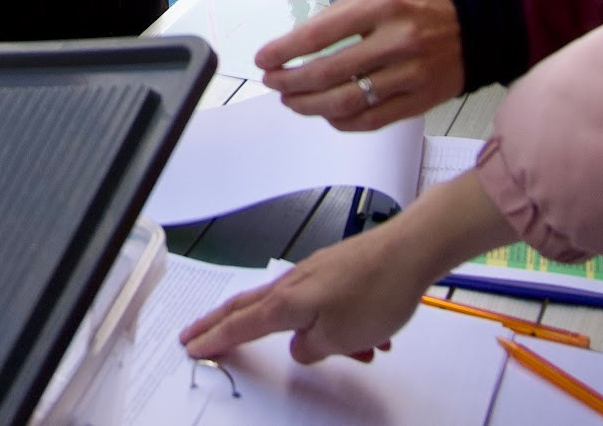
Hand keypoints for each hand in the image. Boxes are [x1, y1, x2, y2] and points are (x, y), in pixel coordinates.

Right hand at [181, 172, 514, 364]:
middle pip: (247, 307)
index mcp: (287, 303)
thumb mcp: (339, 338)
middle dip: (220, 324)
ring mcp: (313, 274)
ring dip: (306, 336)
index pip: (240, 325)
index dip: (215, 339)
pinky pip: (321, 304)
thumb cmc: (376, 290)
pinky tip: (371, 336)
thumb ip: (310, 349)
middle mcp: (293, 284)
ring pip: (292, 310)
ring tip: (352, 350)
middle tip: (196, 333)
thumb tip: (301, 347)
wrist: (409, 251)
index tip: (193, 346)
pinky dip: (335, 324)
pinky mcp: (333, 271)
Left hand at [256, 0, 463, 131]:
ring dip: (309, 105)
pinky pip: (371, 120)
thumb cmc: (420, 3)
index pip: (319, 34)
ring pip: (346, 102)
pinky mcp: (421, 102)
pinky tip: (326, 114)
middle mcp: (396, 41)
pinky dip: (341, 121)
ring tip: (291, 100)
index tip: (263, 59)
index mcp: (382, 6)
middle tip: (273, 82)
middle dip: (290, 81)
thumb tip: (298, 44)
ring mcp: (410, 75)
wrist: (479, 23)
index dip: (284, 50)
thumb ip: (340, 15)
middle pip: (327, 73)